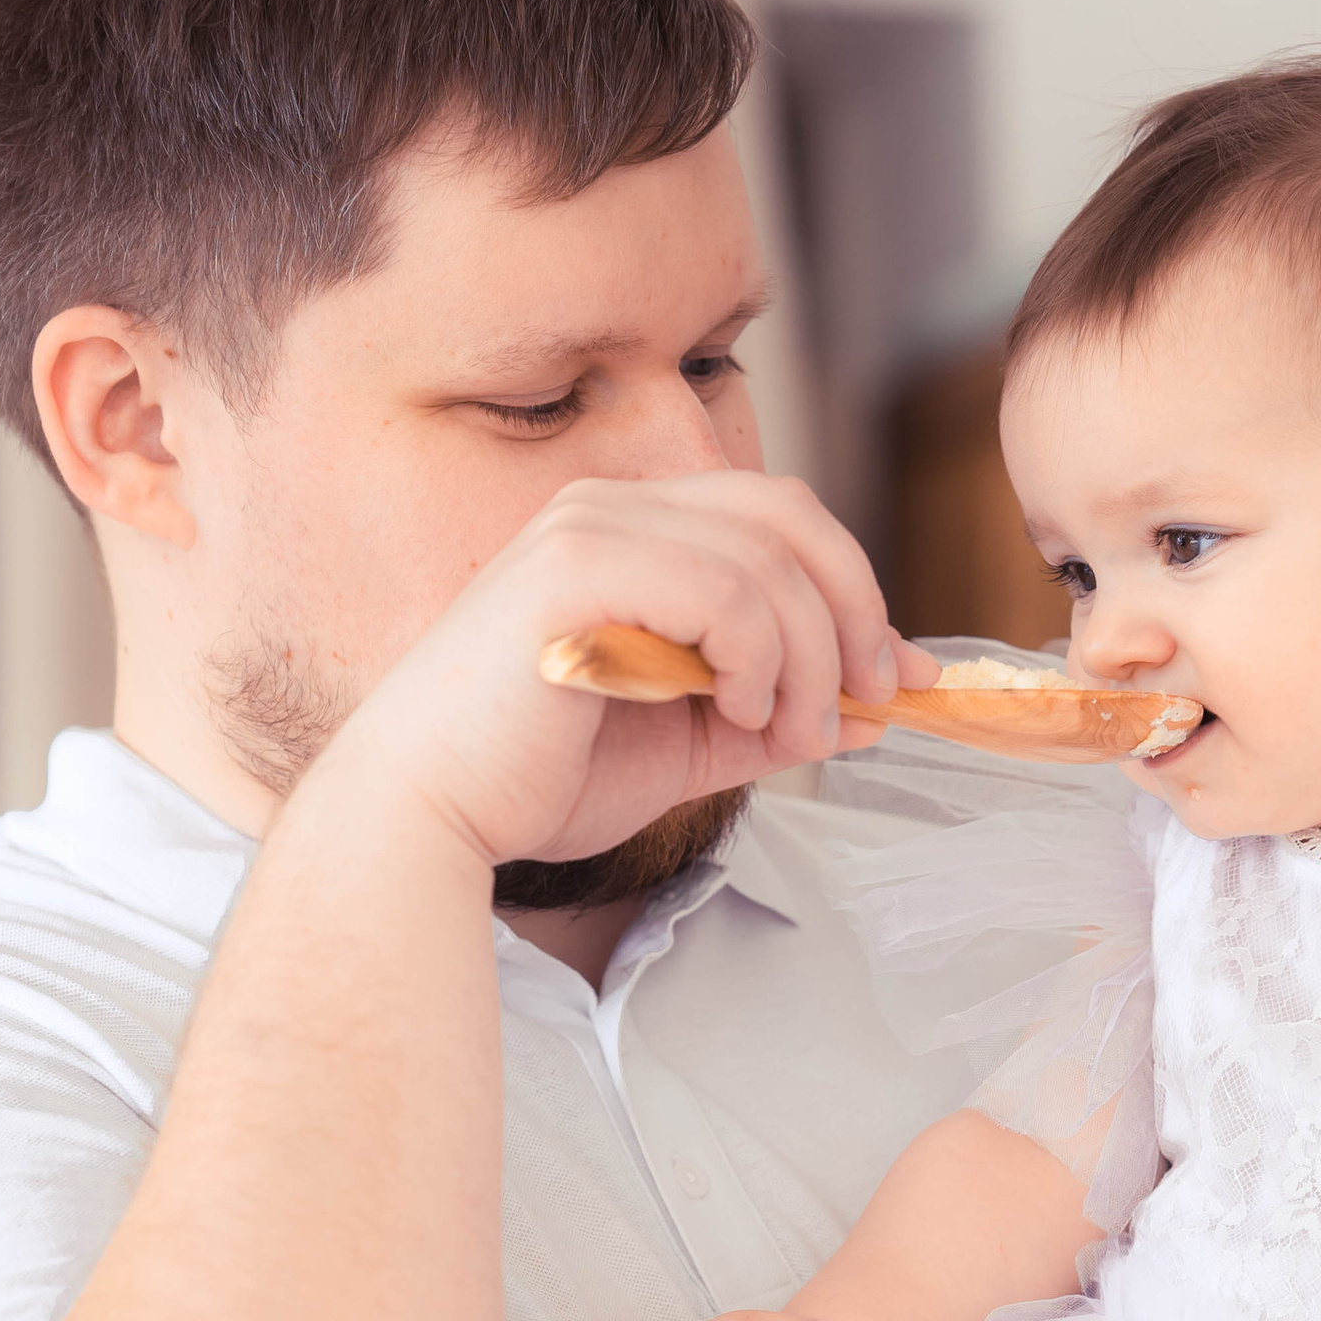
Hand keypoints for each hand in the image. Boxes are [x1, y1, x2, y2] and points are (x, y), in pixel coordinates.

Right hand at [326, 470, 932, 876]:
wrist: (428, 814)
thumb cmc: (538, 780)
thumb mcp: (689, 742)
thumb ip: (778, 713)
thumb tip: (882, 702)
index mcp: (632, 531)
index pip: (780, 519)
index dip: (855, 590)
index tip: (891, 680)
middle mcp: (610, 507)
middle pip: (790, 517)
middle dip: (853, 613)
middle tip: (861, 702)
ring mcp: (589, 526)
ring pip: (768, 558)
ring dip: (810, 656)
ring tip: (787, 733)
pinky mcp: (573, 565)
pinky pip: (721, 588)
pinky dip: (759, 654)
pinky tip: (738, 711)